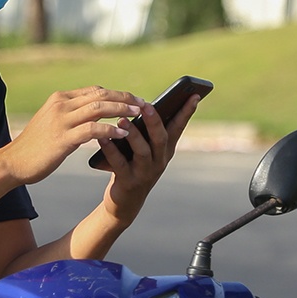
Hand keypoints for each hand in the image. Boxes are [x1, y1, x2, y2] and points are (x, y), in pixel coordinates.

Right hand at [0, 88, 142, 185]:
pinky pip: (93, 129)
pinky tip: (123, 133)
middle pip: (101, 94)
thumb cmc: (37, 146)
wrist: (13, 162)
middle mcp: (61, 105)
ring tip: (139, 114)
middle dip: (125, 98)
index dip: (117, 94)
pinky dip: (111, 129)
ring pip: (99, 108)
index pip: (95, 90)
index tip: (134, 99)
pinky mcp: (63, 138)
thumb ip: (74, 114)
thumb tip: (100, 113)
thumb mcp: (54, 122)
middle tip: (144, 104)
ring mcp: (61, 120)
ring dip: (122, 109)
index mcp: (60, 99)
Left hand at [94, 95, 199, 226]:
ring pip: (142, 151)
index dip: (186, 112)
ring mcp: (146, 173)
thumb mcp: (145, 149)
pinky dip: (111, 149)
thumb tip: (143, 104)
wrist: (125, 202)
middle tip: (147, 105)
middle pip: (161, 138)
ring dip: (133, 134)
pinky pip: (119, 164)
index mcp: (166, 150)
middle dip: (155, 121)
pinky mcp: (129, 182)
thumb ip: (148, 131)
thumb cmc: (134, 167)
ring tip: (122, 119)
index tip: (194, 94)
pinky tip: (102, 138)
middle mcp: (160, 161)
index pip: (178, 127)